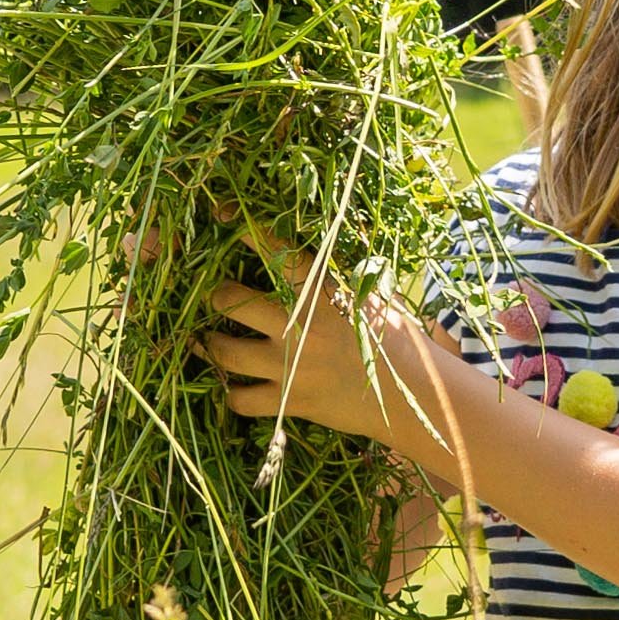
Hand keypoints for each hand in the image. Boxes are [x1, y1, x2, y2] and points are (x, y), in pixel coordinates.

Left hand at [195, 232, 439, 447]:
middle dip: (217, 295)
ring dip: (208, 344)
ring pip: (225, 353)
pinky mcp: (289, 401)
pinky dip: (232, 394)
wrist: (414, 396)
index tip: (224, 217)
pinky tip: (232, 386)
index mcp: (323, 293)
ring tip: (204, 339)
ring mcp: (290, 367)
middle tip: (218, 295)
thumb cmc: (399, 340)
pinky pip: (242, 401)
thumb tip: (331, 243)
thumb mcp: (378, 295)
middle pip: (232, 301)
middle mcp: (299, 327)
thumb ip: (347, 273)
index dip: (247, 232)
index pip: (277, 252)